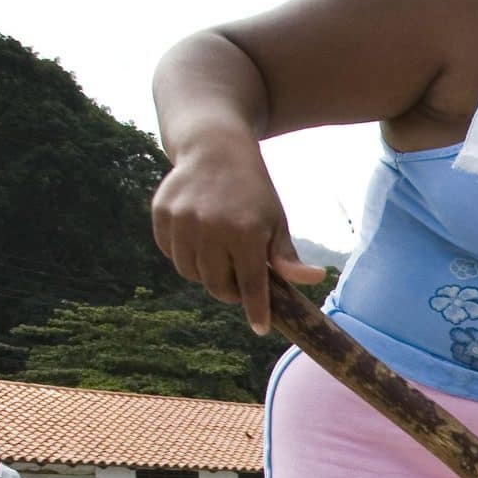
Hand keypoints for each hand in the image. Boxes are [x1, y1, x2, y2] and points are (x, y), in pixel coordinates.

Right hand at [150, 137, 325, 333]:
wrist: (215, 148)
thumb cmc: (253, 191)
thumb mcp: (276, 220)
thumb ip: (287, 257)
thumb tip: (315, 279)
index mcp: (245, 232)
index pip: (251, 285)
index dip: (256, 310)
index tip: (260, 328)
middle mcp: (211, 228)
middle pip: (217, 285)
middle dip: (229, 291)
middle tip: (239, 282)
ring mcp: (182, 221)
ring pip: (190, 272)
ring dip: (206, 274)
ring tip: (220, 256)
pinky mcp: (162, 214)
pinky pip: (171, 253)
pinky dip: (185, 256)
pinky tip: (199, 240)